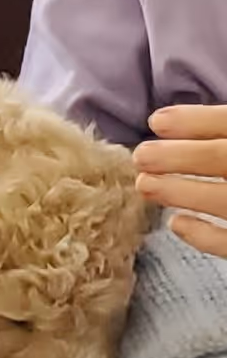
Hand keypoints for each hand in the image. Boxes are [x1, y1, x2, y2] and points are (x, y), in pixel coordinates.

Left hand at [134, 105, 226, 255]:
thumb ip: (223, 130)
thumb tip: (192, 123)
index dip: (197, 120)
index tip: (156, 121)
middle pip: (223, 159)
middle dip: (180, 156)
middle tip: (140, 156)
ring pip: (225, 200)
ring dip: (182, 192)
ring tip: (145, 185)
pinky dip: (205, 236)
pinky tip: (176, 224)